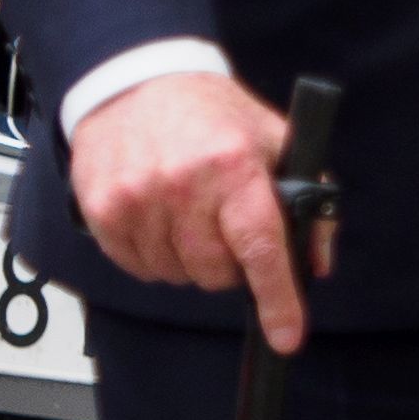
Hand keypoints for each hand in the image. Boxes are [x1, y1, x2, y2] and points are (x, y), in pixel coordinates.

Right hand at [65, 69, 341, 352]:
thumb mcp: (273, 140)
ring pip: (177, 276)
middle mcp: (183, 184)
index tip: (287, 337)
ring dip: (189, 260)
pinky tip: (159, 217)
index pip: (261, 248)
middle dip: (229, 265)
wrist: (137, 82)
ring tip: (189, 214)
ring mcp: (138, 199)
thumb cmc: (211, 115)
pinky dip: (155, 256)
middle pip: (216, 273)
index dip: (278, 299)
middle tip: (226, 229)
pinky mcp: (104, 212)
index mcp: (233, 165)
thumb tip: (313, 262)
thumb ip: (306, 200)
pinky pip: (139, 268)